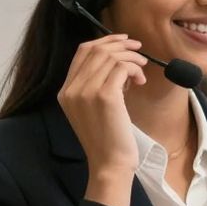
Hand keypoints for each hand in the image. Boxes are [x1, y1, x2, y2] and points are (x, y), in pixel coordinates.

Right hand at [57, 34, 147, 205]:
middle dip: (121, 45)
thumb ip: (96, 85)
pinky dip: (134, 68)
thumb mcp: (93, 109)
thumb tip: (117, 60)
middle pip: (97, 50)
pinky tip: (140, 80)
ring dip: (131, 58)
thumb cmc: (107, 140)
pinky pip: (122, 67)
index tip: (123, 42)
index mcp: (65, 92)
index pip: (82, 52)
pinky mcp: (105, 95)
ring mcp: (86, 91)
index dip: (104, 41)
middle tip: (139, 50)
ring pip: (111, 56)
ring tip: (141, 71)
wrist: (109, 164)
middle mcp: (71, 89)